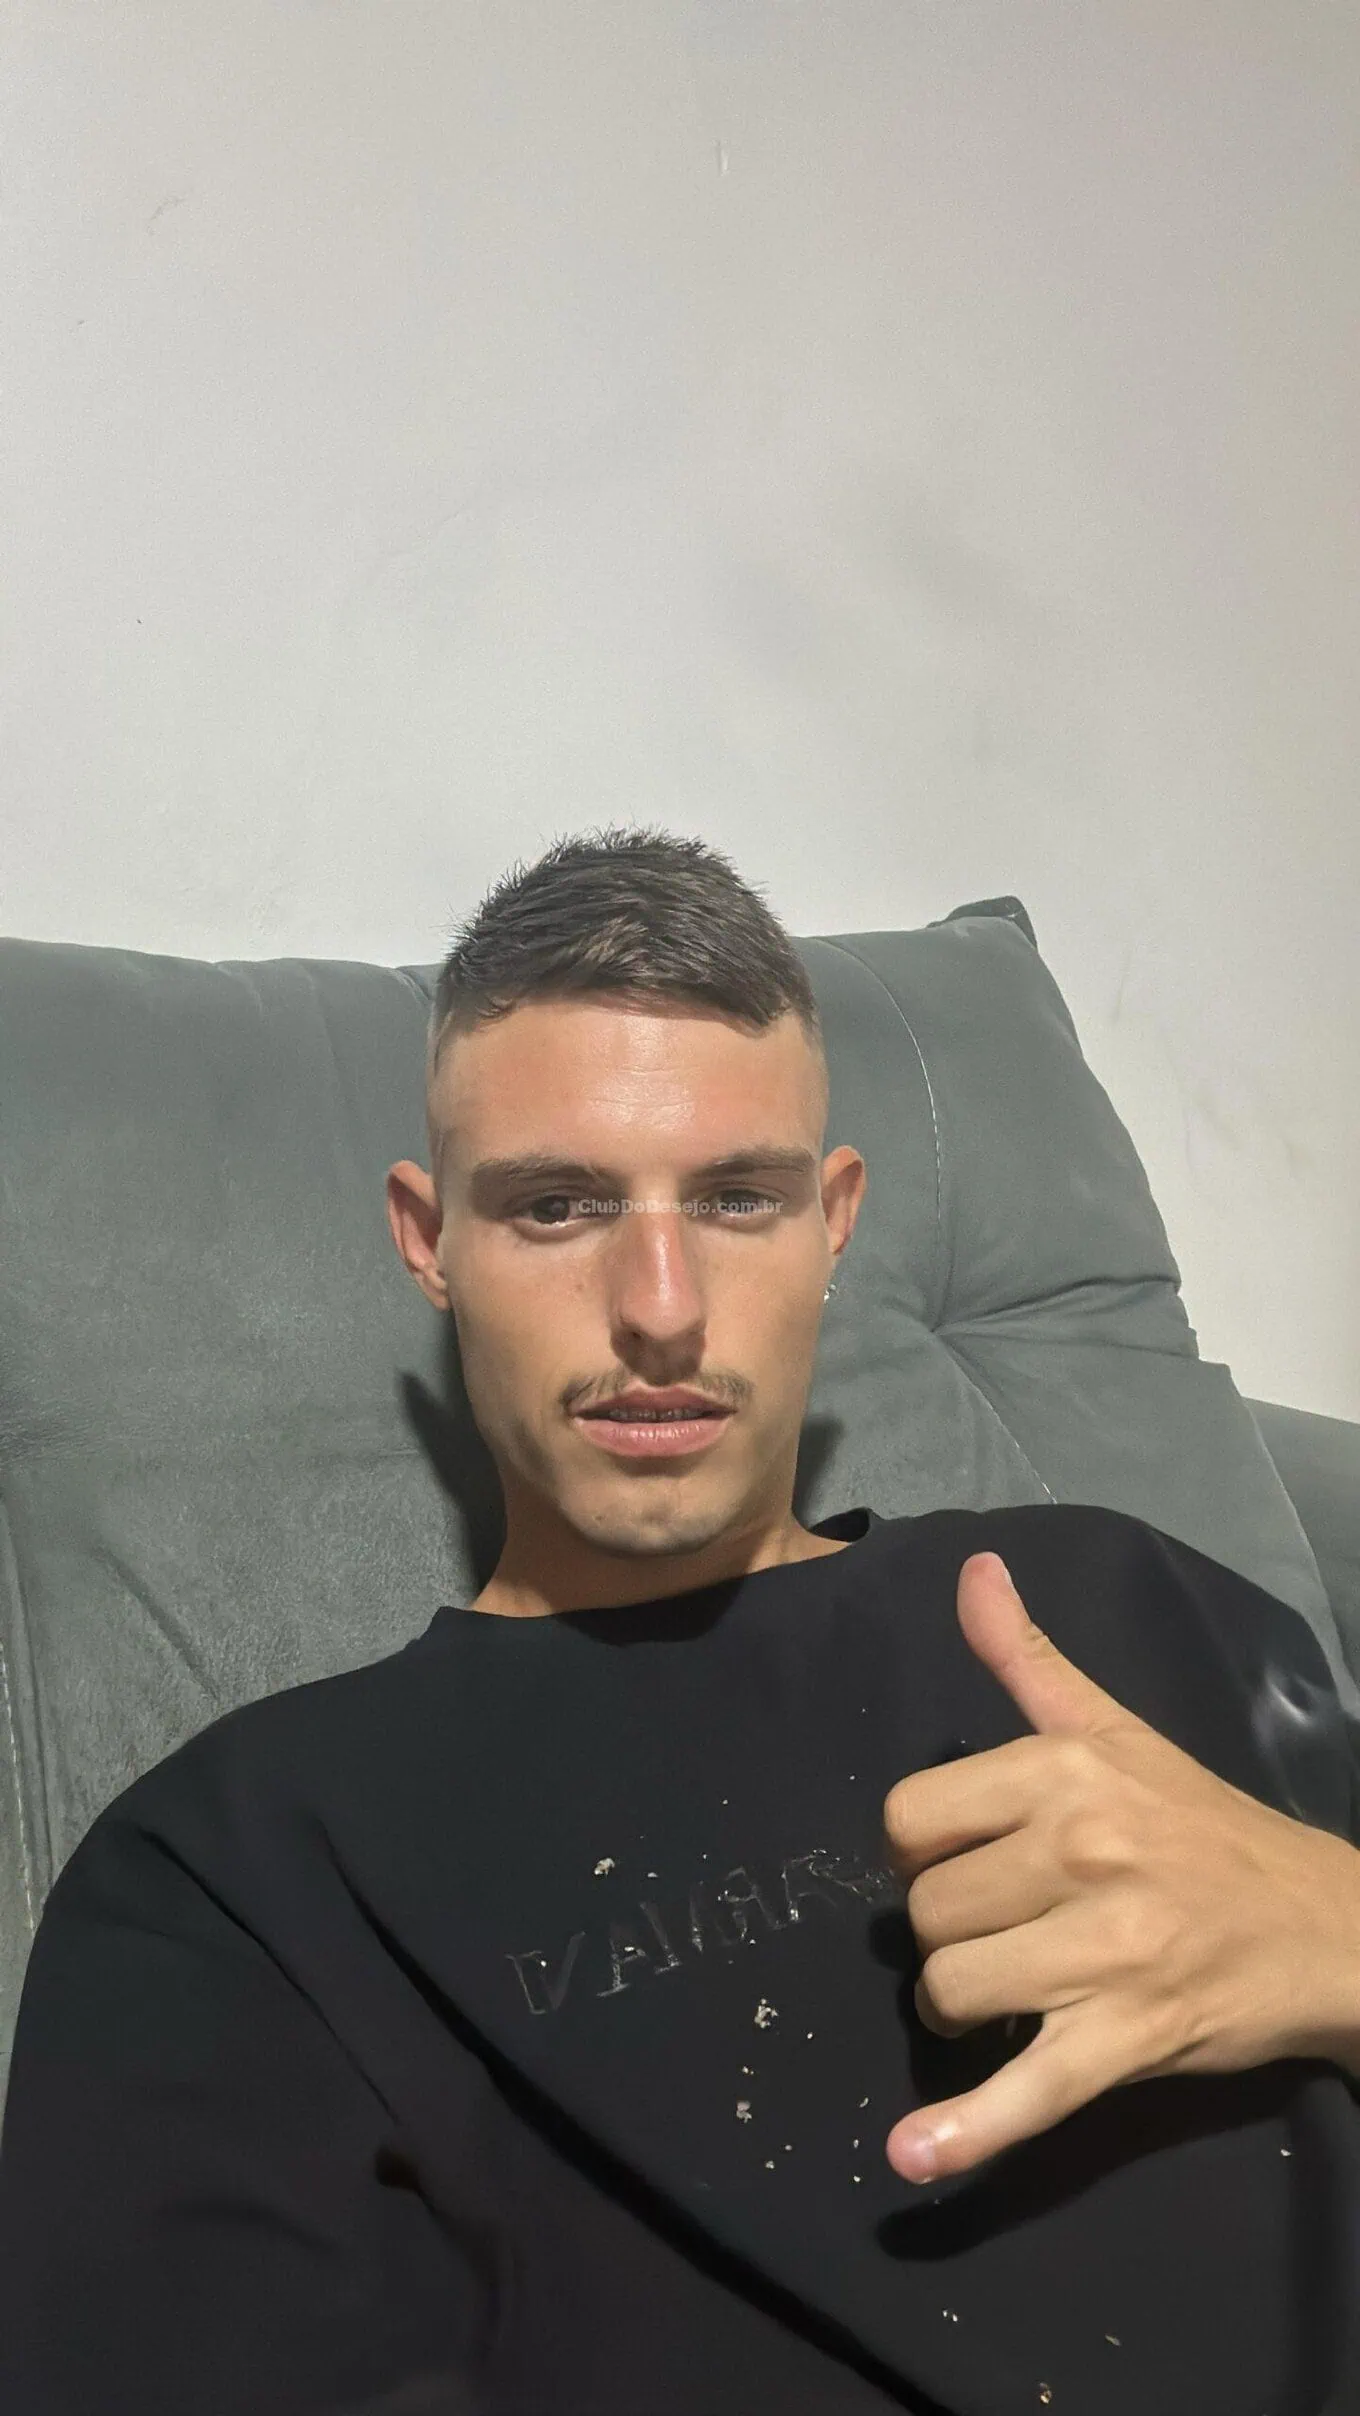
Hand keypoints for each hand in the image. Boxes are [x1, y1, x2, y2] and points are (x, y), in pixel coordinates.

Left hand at [880, 1551, 1359, 2183]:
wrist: (1328, 1925)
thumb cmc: (1204, 1826)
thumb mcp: (1116, 1730)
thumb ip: (1026, 1658)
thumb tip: (973, 1569)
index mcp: (1066, 1771)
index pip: (910, 1819)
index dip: (922, 1851)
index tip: (970, 1859)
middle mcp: (1082, 1850)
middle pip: (926, 1912)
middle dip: (952, 1930)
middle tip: (1012, 1926)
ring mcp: (1106, 1950)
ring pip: (953, 1990)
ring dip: (966, 2007)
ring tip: (1017, 1991)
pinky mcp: (1129, 2039)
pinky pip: (1031, 2089)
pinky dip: (970, 2131)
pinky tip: (915, 2158)